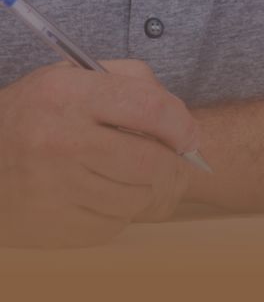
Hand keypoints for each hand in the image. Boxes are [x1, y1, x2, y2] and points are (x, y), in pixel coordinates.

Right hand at [0, 59, 199, 247]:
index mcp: (69, 95)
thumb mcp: (73, 76)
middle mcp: (59, 141)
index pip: (149, 108)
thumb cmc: (37, 112)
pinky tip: (104, 195)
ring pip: (134, 198)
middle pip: (148, 162)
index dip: (181, 125)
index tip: (189, 137)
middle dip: (171, 164)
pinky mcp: (48, 226)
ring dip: (145, 190)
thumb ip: (131, 80)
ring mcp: (52, 188)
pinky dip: (119, 213)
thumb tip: (179, 119)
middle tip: (174, 163)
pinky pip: (110, 226)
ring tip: (132, 176)